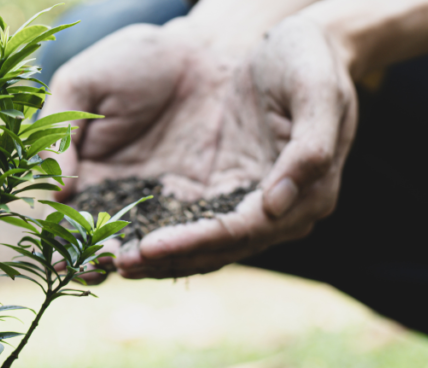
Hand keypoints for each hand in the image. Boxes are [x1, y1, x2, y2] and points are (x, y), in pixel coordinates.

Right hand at [42, 19, 247, 282]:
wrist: (203, 47)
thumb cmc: (135, 59)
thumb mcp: (82, 84)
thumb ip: (59, 131)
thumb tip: (54, 192)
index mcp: (88, 177)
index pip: (70, 219)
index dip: (63, 241)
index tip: (57, 258)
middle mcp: (126, 198)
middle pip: (106, 242)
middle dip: (97, 260)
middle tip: (93, 267)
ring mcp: (168, 202)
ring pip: (150, 245)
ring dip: (137, 260)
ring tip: (125, 264)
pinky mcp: (210, 200)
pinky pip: (196, 230)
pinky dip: (185, 246)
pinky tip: (172, 252)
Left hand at [117, 16, 356, 278]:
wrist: (295, 43)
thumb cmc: (308, 59)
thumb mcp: (317, 91)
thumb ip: (307, 150)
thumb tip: (275, 206)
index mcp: (306, 195)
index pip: (241, 232)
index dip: (195, 242)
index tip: (151, 247)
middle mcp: (277, 212)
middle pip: (216, 250)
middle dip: (167, 259)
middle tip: (118, 264)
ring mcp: (247, 204)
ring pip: (199, 246)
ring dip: (156, 258)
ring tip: (110, 263)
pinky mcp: (221, 191)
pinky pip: (186, 222)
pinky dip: (156, 234)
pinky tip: (121, 238)